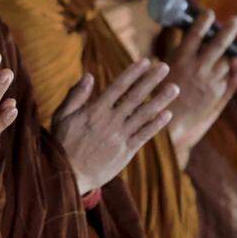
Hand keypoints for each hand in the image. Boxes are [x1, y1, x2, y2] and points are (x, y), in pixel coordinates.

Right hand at [52, 60, 178, 194]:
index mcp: (94, 111)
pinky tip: (167, 114)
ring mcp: (119, 137)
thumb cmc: (62, 144)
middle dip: (151, 81)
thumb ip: (76, 96)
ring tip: (174, 88)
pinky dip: (156, 124)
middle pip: (135, 97)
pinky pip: (144, 135)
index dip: (133, 73)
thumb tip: (88, 75)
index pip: (118, 87)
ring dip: (160, 100)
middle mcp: (110, 122)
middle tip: (165, 66)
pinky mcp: (125, 152)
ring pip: (144, 115)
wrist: (68, 176)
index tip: (146, 61)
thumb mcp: (61, 116)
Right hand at [164, 10, 236, 167]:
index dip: (204, 21)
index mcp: (181, 61)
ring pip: (227, 63)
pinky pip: (231, 81)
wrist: (167, 132)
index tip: (209, 13)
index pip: (196, 33)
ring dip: (228, 58)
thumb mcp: (159, 75)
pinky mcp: (217, 97)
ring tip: (228, 55)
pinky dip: (234, 75)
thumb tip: (180, 38)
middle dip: (229, 30)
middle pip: (219, 44)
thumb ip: (172, 55)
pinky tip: (236, 70)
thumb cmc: (155, 103)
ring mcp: (211, 83)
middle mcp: (198, 69)